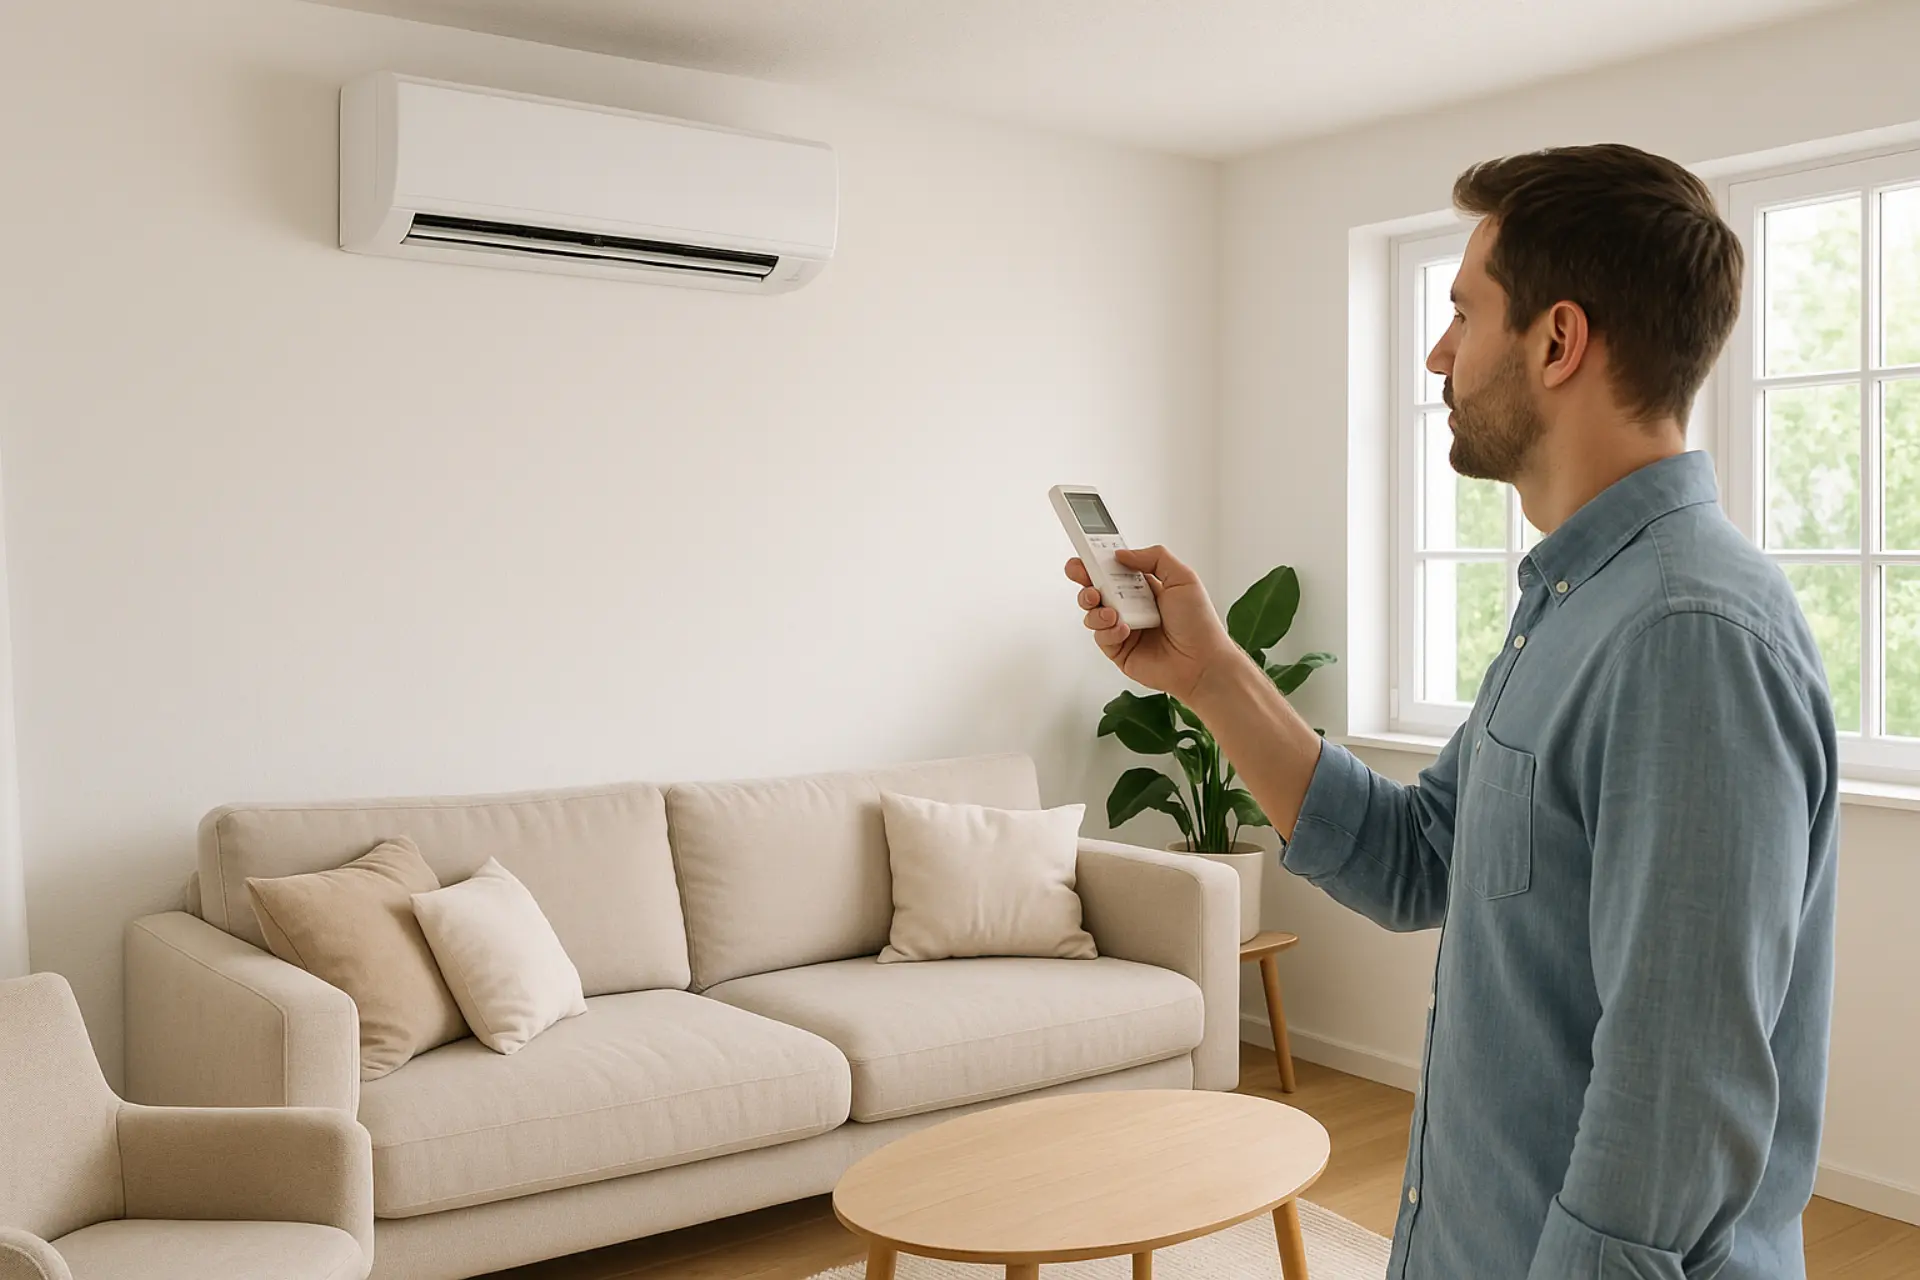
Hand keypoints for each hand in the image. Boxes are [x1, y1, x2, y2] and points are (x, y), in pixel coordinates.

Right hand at [1066, 546, 1240, 703]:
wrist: (1202, 662)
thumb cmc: (1199, 623)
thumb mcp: (1183, 577)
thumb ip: (1154, 557)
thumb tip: (1121, 554)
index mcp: (1145, 587)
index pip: (1115, 569)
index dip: (1098, 561)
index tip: (1085, 553)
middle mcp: (1132, 607)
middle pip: (1096, 589)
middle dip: (1084, 579)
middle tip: (1082, 575)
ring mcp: (1124, 629)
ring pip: (1093, 613)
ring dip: (1094, 608)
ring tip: (1109, 611)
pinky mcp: (1119, 651)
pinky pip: (1101, 637)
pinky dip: (1107, 631)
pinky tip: (1123, 630)